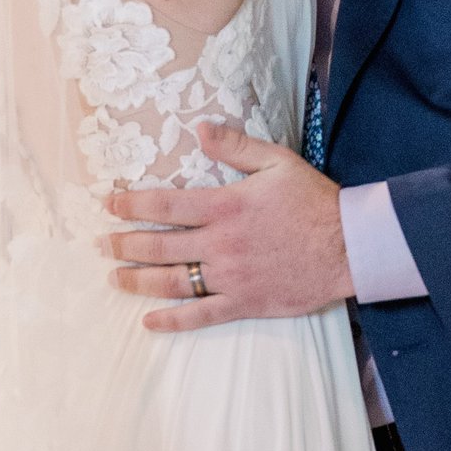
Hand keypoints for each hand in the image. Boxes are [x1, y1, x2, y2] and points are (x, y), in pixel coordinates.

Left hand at [104, 122, 353, 330]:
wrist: (349, 246)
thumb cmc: (314, 201)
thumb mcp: (277, 161)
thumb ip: (235, 147)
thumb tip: (200, 128)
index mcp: (225, 205)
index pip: (164, 205)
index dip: (131, 206)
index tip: (109, 205)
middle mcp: (220, 243)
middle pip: (159, 246)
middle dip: (124, 244)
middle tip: (101, 244)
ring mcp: (230, 276)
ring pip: (172, 281)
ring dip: (138, 281)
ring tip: (114, 278)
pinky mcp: (244, 302)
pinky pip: (201, 315)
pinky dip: (172, 321)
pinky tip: (149, 321)